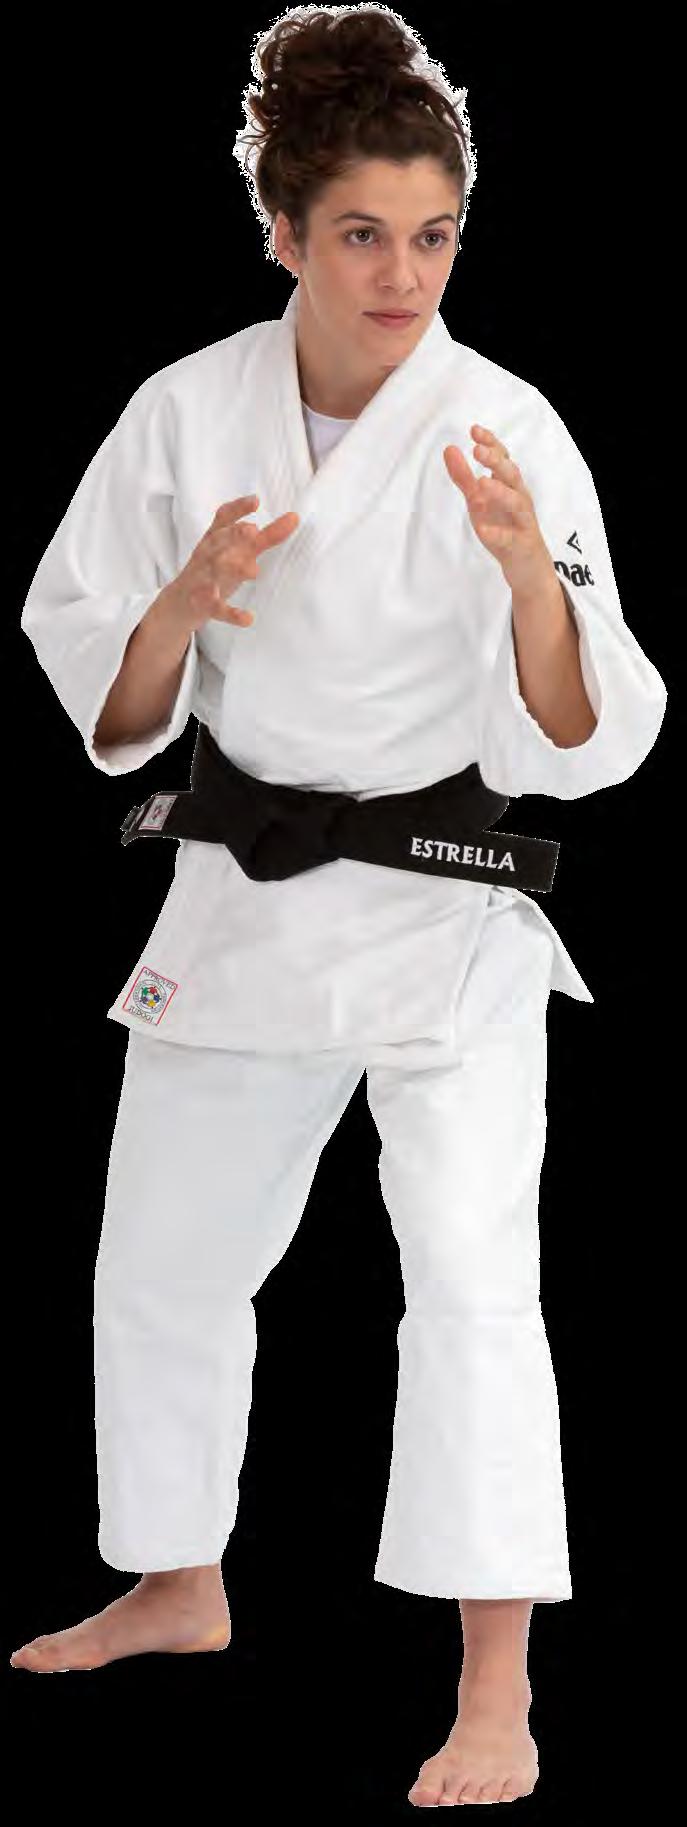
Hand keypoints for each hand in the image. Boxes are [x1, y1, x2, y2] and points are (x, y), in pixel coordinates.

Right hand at [166, 495, 299, 632]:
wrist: (178, 603)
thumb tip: (292, 519)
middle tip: (252, 530)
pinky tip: (248, 618)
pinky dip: (231, 613)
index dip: (237, 509)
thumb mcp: (233, 551)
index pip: (223, 519)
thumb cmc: (211, 571)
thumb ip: (263, 537)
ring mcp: (203, 579)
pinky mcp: (203, 604)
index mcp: (213, 540)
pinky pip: (217, 608)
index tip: (255, 500)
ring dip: (234, 570)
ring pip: (217, 572)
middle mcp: (207, 556)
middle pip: (219, 542)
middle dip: (234, 535)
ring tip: (254, 571)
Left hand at [443, 425, 555, 596]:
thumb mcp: (479, 499)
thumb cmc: (503, 524)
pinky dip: (497, 533)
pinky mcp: (520, 543)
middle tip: (477, 450)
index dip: (491, 443)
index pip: (503, 458)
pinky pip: (509, 537)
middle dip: (496, 461)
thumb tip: (449, 448)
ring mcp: (522, 520)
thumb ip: (464, 476)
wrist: (527, 562)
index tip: (474, 430)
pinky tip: (483, 529)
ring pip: (517, 502)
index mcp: (509, 484)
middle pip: (511, 474)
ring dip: (500, 492)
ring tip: (482, 483)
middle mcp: (519, 497)